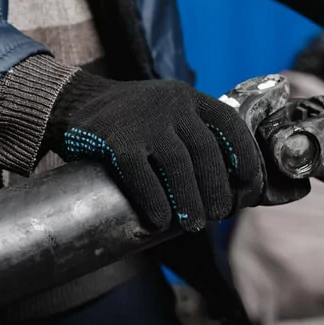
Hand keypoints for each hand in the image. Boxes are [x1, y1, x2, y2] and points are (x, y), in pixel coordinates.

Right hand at [44, 71, 263, 231]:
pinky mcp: (116, 139)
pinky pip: (142, 174)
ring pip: (179, 165)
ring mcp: (143, 121)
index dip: (245, 156)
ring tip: (194, 225)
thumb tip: (226, 187)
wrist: (74, 101)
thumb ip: (192, 136)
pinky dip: (154, 201)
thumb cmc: (130, 120)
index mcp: (189, 99)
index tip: (248, 185)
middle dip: (217, 188)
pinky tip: (160, 220)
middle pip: (207, 151)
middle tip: (219, 214)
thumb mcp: (167, 114)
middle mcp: (171, 105)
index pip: (229, 124)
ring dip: (190, 201)